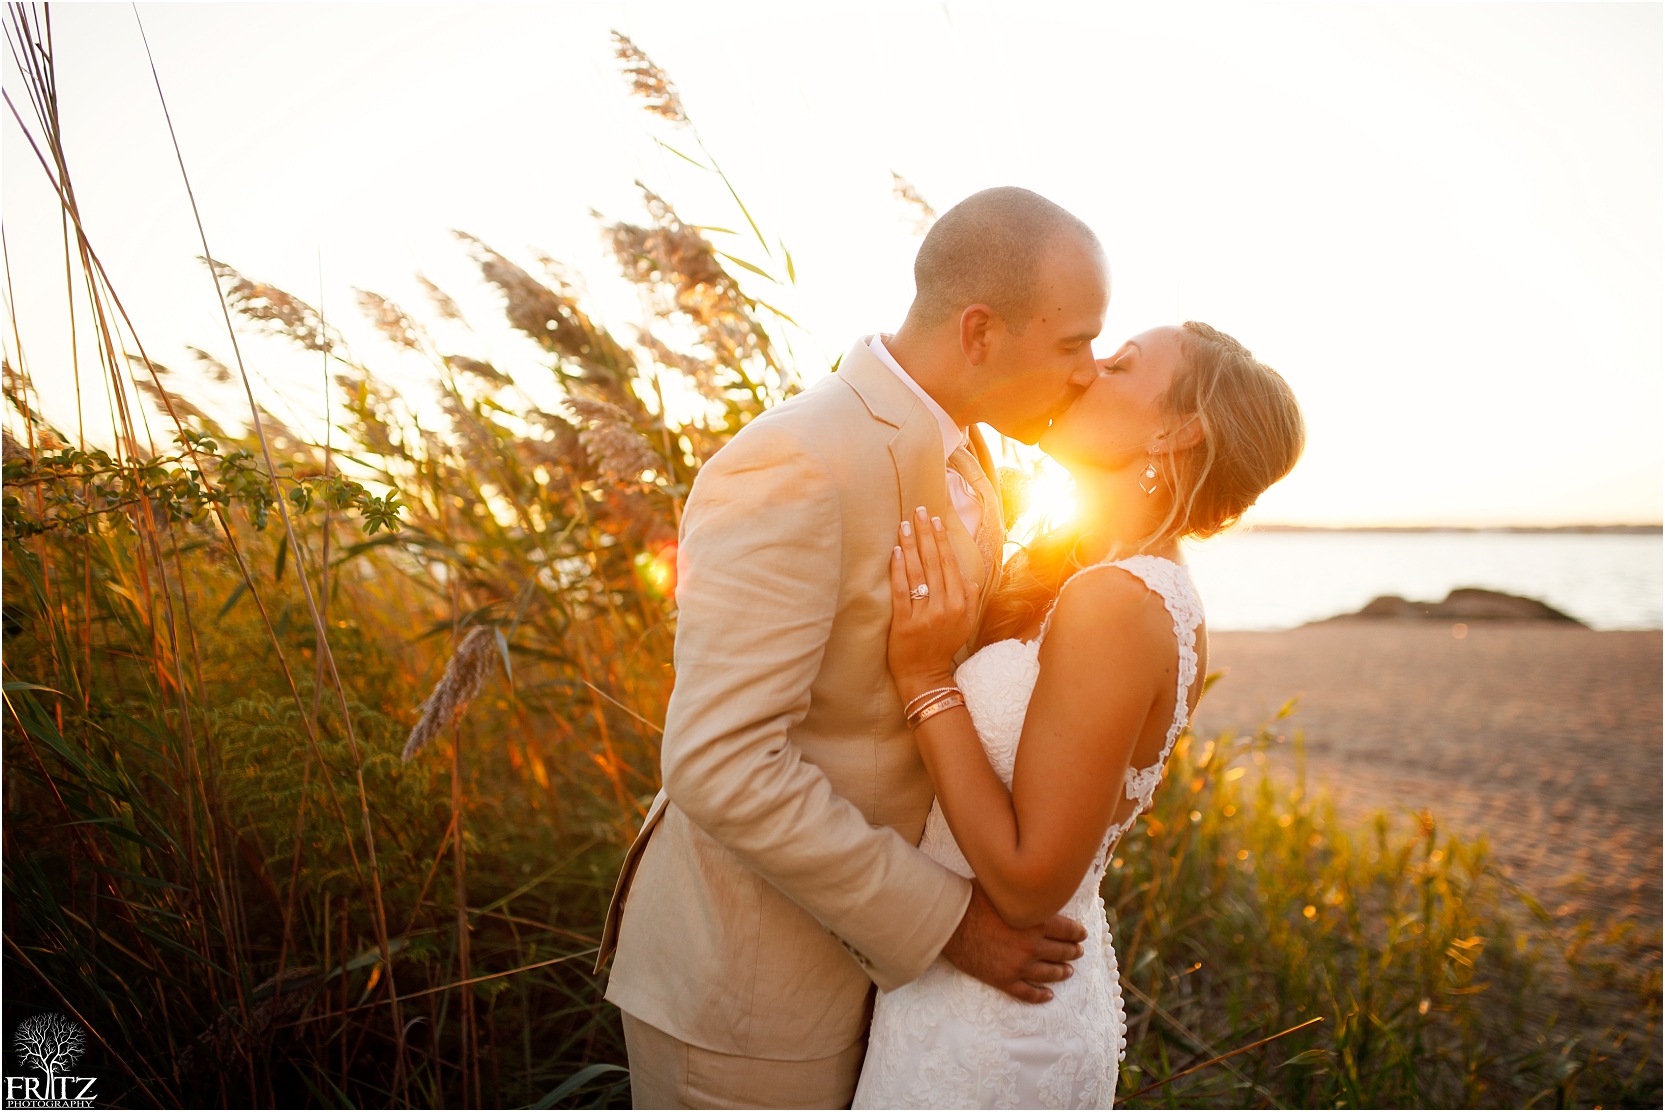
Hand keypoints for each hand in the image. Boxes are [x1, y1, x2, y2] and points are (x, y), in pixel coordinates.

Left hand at [888, 505, 979, 698]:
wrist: (925, 675)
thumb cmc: (943, 646)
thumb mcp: (966, 624)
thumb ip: (970, 599)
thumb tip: (969, 578)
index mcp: (960, 603)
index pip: (950, 564)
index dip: (941, 540)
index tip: (935, 520)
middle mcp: (944, 606)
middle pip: (934, 562)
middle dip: (926, 534)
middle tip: (918, 511)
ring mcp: (924, 614)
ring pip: (918, 572)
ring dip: (911, 545)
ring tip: (904, 525)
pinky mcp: (904, 622)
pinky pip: (901, 590)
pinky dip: (898, 569)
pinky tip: (895, 551)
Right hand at [940, 881, 1087, 1003]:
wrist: (948, 922)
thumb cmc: (972, 899)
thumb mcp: (1003, 889)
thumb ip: (1023, 893)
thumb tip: (1032, 884)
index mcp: (1036, 921)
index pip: (1067, 929)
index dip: (1077, 933)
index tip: (1082, 934)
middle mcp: (1032, 946)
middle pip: (1062, 952)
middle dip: (1073, 951)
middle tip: (1078, 952)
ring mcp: (1019, 965)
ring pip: (1049, 973)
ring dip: (1061, 972)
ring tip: (1068, 972)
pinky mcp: (1004, 980)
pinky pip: (1027, 993)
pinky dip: (1040, 995)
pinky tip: (1047, 995)